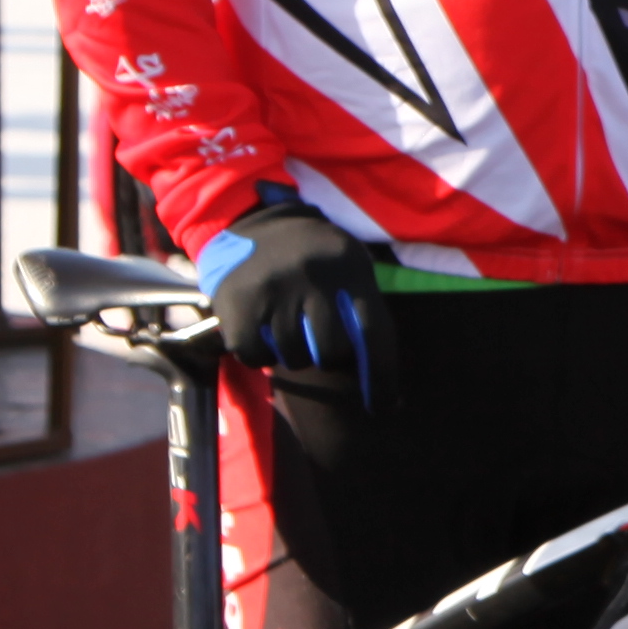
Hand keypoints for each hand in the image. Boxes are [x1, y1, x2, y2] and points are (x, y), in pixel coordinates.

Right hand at [198, 195, 383, 395]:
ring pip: (294, 357)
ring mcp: (273, 288)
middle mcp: (313, 275)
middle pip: (332, 350)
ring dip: (293, 352)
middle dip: (327, 353)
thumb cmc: (313, 259)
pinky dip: (260, 354)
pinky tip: (262, 328)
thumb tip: (390, 399)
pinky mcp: (237, 302)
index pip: (374, 333)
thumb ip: (366, 317)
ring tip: (286, 323)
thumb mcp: (348, 269)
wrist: (252, 221)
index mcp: (349, 268)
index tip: (383, 406)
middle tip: (314, 334)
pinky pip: (255, 356)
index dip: (382, 377)